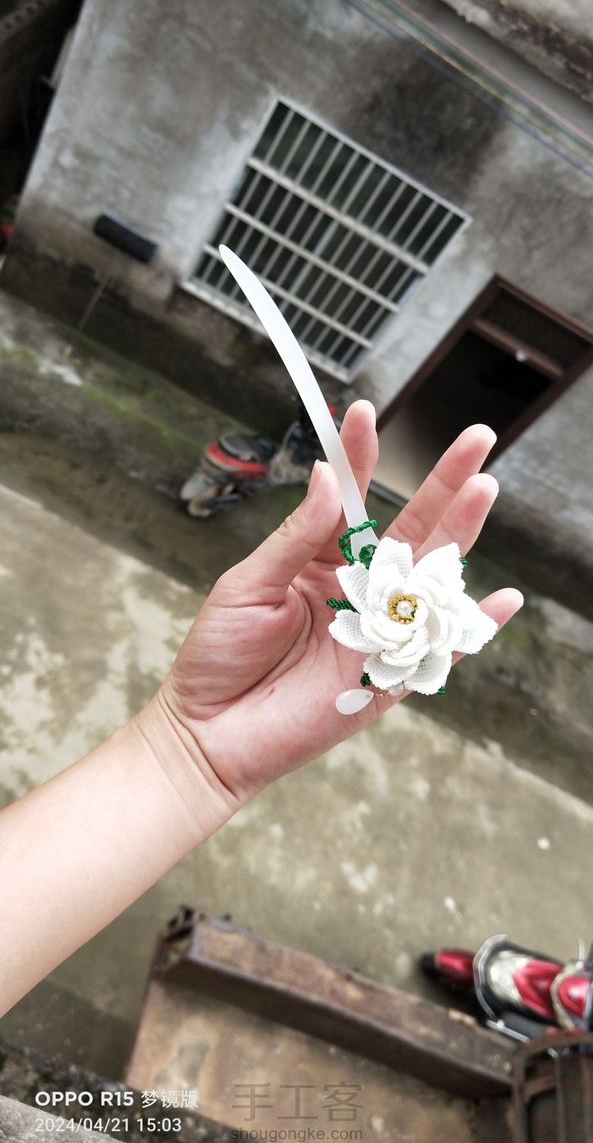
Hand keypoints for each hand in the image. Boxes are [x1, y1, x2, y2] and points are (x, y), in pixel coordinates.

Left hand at [149, 403, 521, 809]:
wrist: (209, 731)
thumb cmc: (219, 655)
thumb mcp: (248, 584)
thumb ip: (296, 537)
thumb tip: (325, 477)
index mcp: (321, 560)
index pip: (351, 499)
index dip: (360, 456)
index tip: (363, 412)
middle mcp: (357, 589)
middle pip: (411, 527)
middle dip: (444, 483)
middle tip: (476, 437)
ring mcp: (376, 630)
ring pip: (429, 576)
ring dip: (459, 536)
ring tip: (483, 489)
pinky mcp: (387, 676)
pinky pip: (438, 648)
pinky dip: (472, 627)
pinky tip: (503, 598)